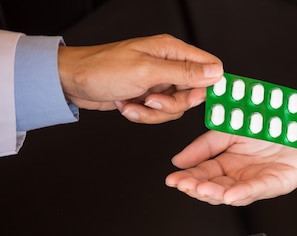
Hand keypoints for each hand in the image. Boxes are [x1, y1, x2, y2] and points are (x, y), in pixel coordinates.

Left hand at [58, 34, 222, 123]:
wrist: (72, 82)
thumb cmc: (102, 69)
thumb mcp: (148, 72)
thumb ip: (185, 73)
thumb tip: (215, 72)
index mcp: (172, 51)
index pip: (210, 67)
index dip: (209, 86)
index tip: (197, 99)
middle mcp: (169, 65)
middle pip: (194, 94)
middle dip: (172, 105)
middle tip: (152, 99)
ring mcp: (159, 82)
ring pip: (176, 108)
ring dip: (154, 112)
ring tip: (134, 102)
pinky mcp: (149, 96)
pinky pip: (160, 114)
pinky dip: (144, 115)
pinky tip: (128, 105)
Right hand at [165, 113, 296, 204]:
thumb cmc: (270, 124)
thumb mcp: (229, 130)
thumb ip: (205, 145)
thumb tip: (179, 160)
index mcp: (229, 164)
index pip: (203, 175)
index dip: (188, 178)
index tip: (173, 180)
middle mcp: (242, 176)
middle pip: (215, 188)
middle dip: (198, 188)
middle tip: (184, 185)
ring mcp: (259, 182)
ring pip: (234, 194)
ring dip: (216, 194)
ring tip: (201, 190)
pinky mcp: (278, 183)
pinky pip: (259, 189)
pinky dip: (244, 193)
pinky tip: (230, 194)